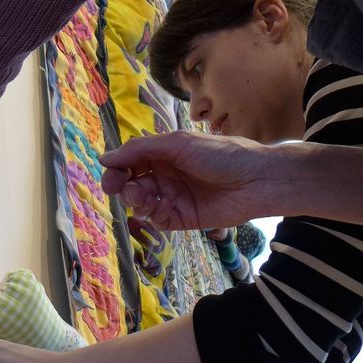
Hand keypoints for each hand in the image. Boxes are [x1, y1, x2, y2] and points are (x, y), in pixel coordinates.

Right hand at [100, 131, 268, 230]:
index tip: (109, 172)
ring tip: (140, 196)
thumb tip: (106, 158)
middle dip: (122, 185)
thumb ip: (141, 150)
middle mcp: (167, 175)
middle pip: (133, 183)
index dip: (118, 167)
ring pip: (143, 203)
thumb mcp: (179, 143)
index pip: (132, 160)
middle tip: (117, 188)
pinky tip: (155, 208)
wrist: (256, 180)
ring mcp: (175, 198)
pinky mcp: (184, 219)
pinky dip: (152, 215)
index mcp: (165, 153)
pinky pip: (159, 219)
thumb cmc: (221, 154)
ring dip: (136, 199)